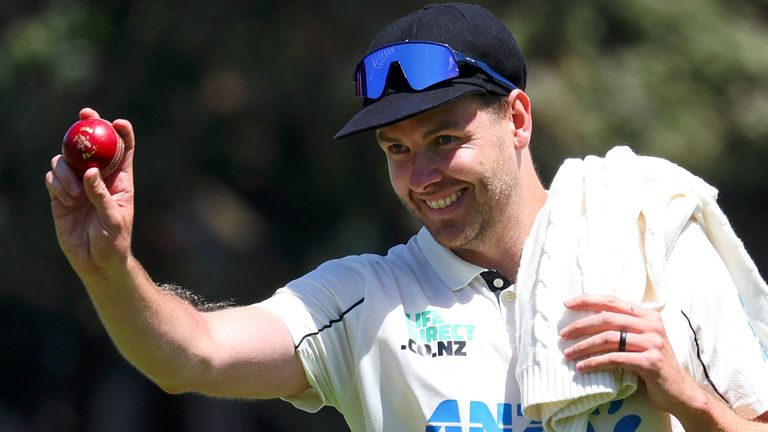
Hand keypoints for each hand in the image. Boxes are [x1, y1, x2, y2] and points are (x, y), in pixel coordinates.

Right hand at [45, 108, 135, 276]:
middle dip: (87, 126)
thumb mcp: (113, 219)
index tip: (117, 122)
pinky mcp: (61, 196)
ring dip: (66, 171)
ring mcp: (78, 185)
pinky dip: (56, 183)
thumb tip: (91, 172)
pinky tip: (65, 198)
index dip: (121, 132)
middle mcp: (98, 178)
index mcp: (120, 180)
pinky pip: (53, 179)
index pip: (123, 149)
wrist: (96, 262)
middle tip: (84, 115)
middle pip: (91, 145)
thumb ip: (102, 195)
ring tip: (73, 195)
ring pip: (66, 160)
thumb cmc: (114, 241)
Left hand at [560, 295, 703, 416]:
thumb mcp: (641, 341)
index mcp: (648, 316)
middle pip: (607, 318)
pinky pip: (615, 359)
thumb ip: (624, 329)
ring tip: (568, 354)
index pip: (613, 301)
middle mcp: (651, 326)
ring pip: (608, 338)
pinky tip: (582, 367)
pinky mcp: (650, 362)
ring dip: (584, 346)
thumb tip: (587, 322)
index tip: (568, 304)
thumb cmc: (653, 365)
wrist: (680, 392)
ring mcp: (653, 343)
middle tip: (563, 334)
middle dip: (581, 325)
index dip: (588, 300)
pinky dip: (595, 362)